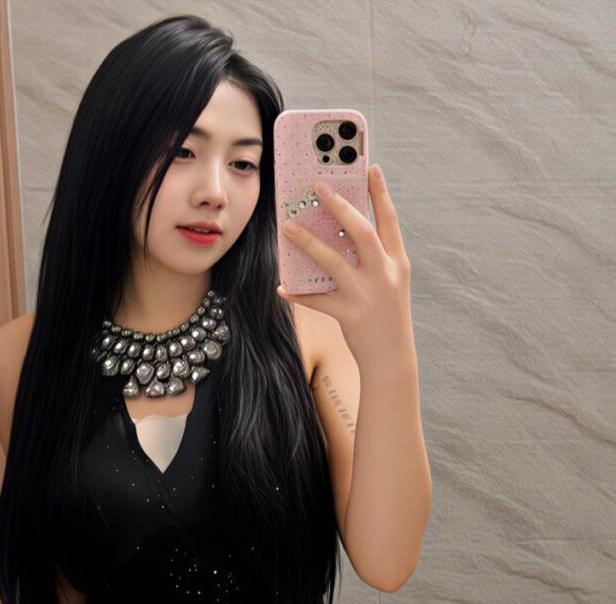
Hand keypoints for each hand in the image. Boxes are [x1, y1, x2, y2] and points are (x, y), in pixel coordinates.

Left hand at [276, 164, 413, 363]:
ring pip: (334, 261)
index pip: (389, 220)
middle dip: (340, 206)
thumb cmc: (387, 317)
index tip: (370, 167)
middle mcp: (385, 274)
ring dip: (308, 242)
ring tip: (288, 227)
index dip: (380, 193)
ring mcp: (367, 295)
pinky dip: (298, 293)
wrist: (393, 359)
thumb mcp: (390, 284)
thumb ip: (373, 259)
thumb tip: (341, 235)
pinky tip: (282, 287)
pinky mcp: (349, 315)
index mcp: (398, 263)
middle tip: (318, 187)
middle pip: (362, 231)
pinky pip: (317, 300)